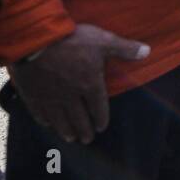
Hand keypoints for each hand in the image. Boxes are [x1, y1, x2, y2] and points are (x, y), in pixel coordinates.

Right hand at [10, 24, 149, 144]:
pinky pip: (40, 112)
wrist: (35, 40)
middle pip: (79, 118)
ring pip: (60, 120)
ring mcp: (50, 98)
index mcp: (89, 85)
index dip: (101, 118)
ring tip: (71, 138)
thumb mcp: (103, 40)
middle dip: (85, 130)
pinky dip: (45, 120)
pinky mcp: (32, 95)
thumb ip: (125, 48)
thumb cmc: (72, 40)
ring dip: (66, 130)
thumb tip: (147, 51)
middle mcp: (71, 96)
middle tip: (87, 139)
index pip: (98, 107)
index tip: (101, 127)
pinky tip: (47, 124)